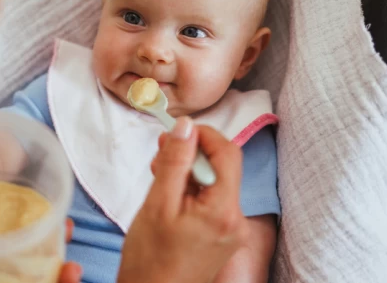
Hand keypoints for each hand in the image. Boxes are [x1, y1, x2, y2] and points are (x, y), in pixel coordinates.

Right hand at [118, 118, 248, 282]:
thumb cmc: (149, 260)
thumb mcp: (157, 203)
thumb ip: (174, 162)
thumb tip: (185, 126)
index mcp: (224, 211)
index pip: (228, 153)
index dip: (204, 135)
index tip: (177, 132)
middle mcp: (237, 221)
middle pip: (221, 168)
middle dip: (191, 155)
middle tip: (159, 154)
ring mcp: (232, 231)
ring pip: (214, 184)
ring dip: (188, 173)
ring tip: (159, 177)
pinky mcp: (223, 237)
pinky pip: (211, 202)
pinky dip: (191, 192)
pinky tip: (168, 198)